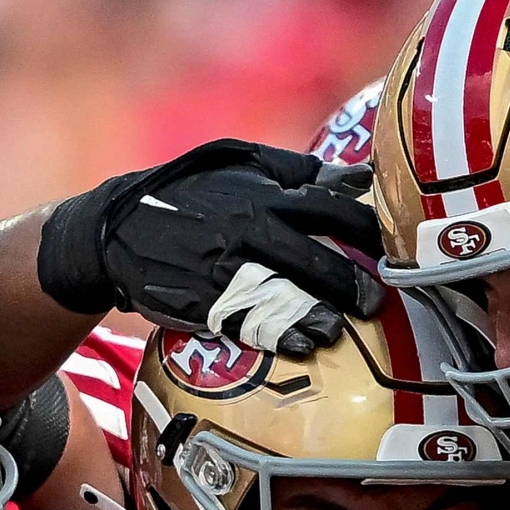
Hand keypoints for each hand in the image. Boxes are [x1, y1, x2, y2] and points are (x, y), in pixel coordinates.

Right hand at [34, 139, 380, 355]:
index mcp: (262, 193)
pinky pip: (249, 324)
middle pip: (313, 261)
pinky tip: (300, 346)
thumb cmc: (190, 191)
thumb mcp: (239, 163)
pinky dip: (277, 336)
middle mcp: (247, 229)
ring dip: (316, 317)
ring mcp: (224, 269)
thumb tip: (357, 176)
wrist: (118, 227)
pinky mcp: (204, 302)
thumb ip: (298, 171)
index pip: (330, 209)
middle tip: (374, 302)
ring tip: (336, 330)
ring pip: (284, 298)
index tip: (392, 248)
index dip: (367, 230)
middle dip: (350, 285)